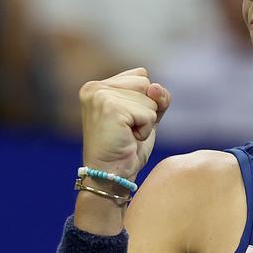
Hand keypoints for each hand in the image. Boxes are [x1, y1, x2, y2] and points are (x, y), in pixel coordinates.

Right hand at [79, 67, 170, 181]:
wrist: (111, 176)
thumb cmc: (127, 148)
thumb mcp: (146, 116)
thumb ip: (157, 96)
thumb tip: (155, 87)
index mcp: (98, 86)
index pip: (141, 76)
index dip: (144, 101)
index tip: (126, 121)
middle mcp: (95, 87)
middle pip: (146, 84)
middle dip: (145, 110)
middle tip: (127, 130)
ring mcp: (100, 96)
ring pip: (149, 99)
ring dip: (146, 122)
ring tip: (126, 135)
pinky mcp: (110, 108)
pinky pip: (149, 113)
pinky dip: (145, 130)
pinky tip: (128, 139)